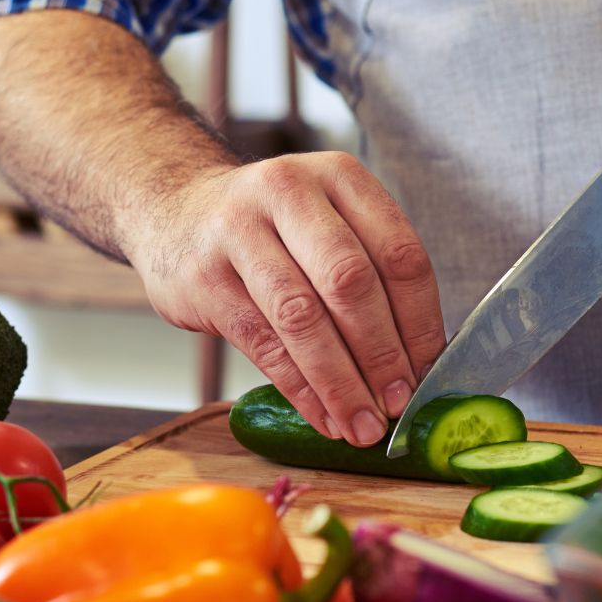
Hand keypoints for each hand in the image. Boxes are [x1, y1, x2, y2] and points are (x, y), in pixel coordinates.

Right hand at [132, 152, 445, 446]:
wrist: (174, 211)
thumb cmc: (272, 229)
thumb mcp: (327, 222)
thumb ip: (371, 274)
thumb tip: (417, 366)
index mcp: (339, 177)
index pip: (398, 254)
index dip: (419, 323)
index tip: (427, 373)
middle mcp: (289, 191)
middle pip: (351, 283)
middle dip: (381, 355)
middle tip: (397, 404)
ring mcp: (239, 231)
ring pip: (303, 317)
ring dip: (340, 382)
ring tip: (362, 425)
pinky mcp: (204, 277)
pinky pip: (263, 344)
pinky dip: (300, 389)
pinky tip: (323, 416)